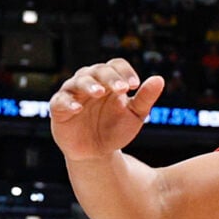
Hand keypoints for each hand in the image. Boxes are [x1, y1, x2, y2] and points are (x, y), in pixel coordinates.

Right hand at [49, 59, 163, 161]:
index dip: (125, 72)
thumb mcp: (135, 115)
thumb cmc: (115, 129)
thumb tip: (159, 79)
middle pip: (97, 70)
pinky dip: (68, 103)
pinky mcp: (59, 108)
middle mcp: (90, 82)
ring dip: (89, 85)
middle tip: (122, 88)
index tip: (135, 85)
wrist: (97, 152)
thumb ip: (145, 98)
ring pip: (78, 81)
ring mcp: (73, 94)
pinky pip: (60, 101)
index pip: (115, 65)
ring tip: (100, 92)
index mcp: (109, 80)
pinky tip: (78, 108)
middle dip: (110, 78)